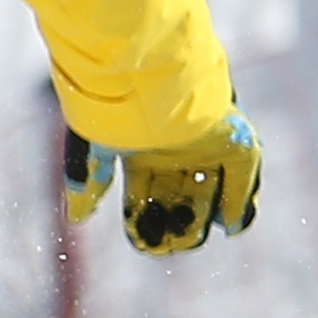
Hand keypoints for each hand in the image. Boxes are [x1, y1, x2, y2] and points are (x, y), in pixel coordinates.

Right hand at [62, 105, 260, 255]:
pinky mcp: (232, 138)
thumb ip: (89, 179)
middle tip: (167, 246)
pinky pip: (241, 175)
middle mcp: (173, 150)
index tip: (146, 245)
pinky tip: (233, 226)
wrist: (150, 71)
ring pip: (208, 191)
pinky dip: (239, 202)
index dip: (144, 222)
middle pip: (176, 199)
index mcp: (140, 152)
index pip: (144, 196)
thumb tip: (76, 217)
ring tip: (190, 240)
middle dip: (172, 226)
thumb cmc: (117, 103)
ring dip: (201, 219)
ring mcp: (204, 145)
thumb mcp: (93, 144)